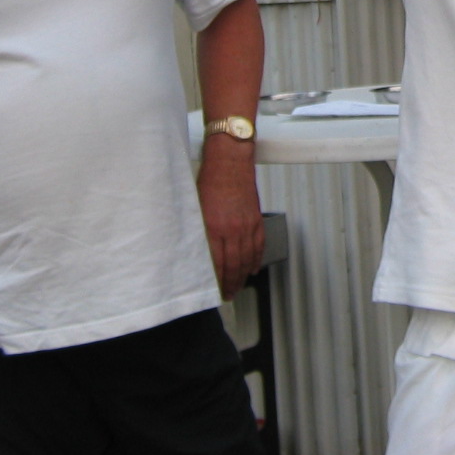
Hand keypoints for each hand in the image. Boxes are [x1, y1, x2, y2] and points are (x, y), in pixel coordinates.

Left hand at [197, 145, 264, 299]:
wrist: (230, 161)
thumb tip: (196, 250)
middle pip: (233, 265)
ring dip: (243, 275)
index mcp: (213, 227)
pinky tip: (253, 267)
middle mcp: (231, 229)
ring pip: (247, 259)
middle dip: (230, 283)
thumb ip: (198, 230)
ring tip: (239, 285)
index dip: (216, 281)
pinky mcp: (255, 219)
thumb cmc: (210, 179)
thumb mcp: (196, 207)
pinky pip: (259, 245)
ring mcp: (246, 225)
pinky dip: (257, 259)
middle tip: (228, 294)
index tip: (214, 290)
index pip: (215, 264)